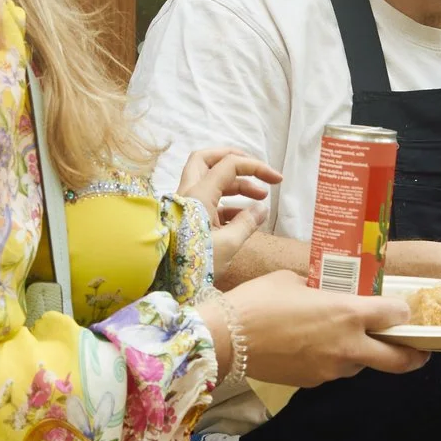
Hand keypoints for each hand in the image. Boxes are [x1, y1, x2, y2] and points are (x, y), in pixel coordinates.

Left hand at [176, 146, 280, 281]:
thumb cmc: (194, 264)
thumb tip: (261, 209)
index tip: (276, 179)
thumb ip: (247, 223)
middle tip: (255, 169)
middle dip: (234, 158)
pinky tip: (245, 217)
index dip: (255, 167)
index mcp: (199, 194)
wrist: (164, 282)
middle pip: (208, 160)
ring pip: (210, 181)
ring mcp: (187, 206)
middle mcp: (189, 193)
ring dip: (236, 184)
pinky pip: (210, 203)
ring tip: (261, 197)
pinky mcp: (188, 220)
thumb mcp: (227, 245)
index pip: (229, 165)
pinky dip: (229, 203)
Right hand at [214, 270, 426, 387]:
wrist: (227, 338)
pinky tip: (315, 348)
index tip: (402, 310)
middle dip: (413, 356)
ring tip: (349, 341)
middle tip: (418, 350)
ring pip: (363, 366)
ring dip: (365, 355)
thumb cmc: (259, 300)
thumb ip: (321, 289)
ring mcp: (332, 368)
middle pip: (398, 359)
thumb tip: (326, 292)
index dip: (403, 311)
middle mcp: (349, 344)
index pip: (396, 315)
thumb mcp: (294, 281)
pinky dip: (335, 361)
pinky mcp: (314, 382)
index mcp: (349, 313)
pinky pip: (335, 371)